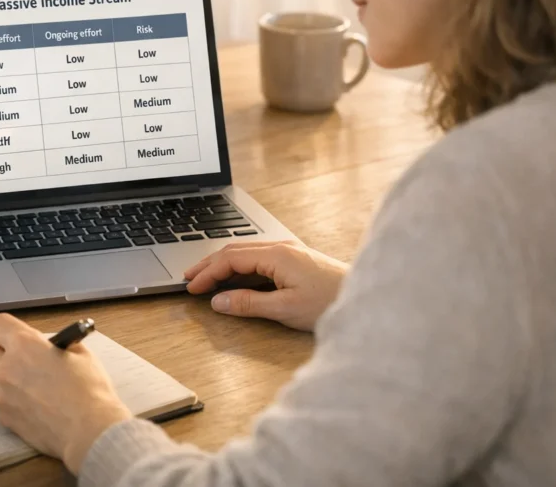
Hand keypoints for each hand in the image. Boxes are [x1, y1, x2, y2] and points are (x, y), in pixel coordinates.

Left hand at [0, 313, 131, 473]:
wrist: (89, 431)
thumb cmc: (89, 390)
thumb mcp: (81, 354)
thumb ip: (58, 346)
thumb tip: (51, 347)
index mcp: (24, 345)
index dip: (6, 331)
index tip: (17, 337)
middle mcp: (7, 368)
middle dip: (5, 357)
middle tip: (29, 364)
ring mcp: (3, 395)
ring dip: (10, 382)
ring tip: (36, 391)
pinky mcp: (5, 419)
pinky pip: (3, 405)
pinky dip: (15, 404)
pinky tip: (38, 409)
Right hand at [184, 239, 348, 331]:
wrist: (367, 298)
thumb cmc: (330, 302)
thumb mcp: (285, 308)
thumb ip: (249, 304)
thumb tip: (219, 302)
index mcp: (276, 255)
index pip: (230, 259)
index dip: (207, 273)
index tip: (191, 288)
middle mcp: (280, 247)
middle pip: (233, 250)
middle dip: (208, 264)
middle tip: (188, 279)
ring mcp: (288, 251)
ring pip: (245, 252)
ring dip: (222, 264)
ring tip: (205, 278)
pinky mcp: (295, 259)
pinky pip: (258, 258)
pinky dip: (239, 267)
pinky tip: (234, 278)